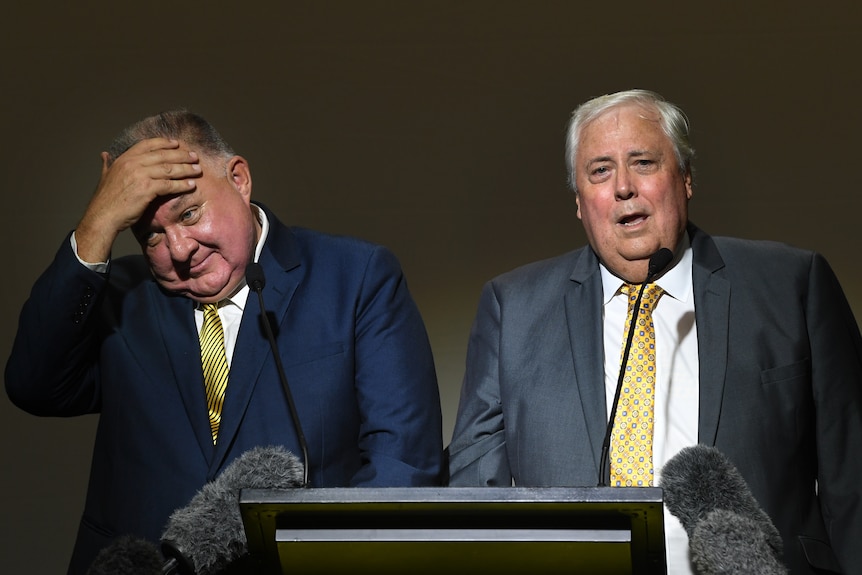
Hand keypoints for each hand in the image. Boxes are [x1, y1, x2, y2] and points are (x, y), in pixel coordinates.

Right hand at [75, 138, 200, 261]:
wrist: (103, 216)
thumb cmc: (106, 200)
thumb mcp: (105, 176)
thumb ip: (107, 164)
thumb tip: (104, 154)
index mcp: (124, 159)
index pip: (148, 145)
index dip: (164, 143)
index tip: (177, 144)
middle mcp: (132, 163)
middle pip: (163, 155)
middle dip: (181, 155)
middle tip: (194, 156)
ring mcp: (140, 175)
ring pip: (169, 169)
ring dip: (186, 169)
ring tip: (198, 170)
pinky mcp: (146, 189)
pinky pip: (169, 184)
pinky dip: (182, 184)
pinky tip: (191, 185)